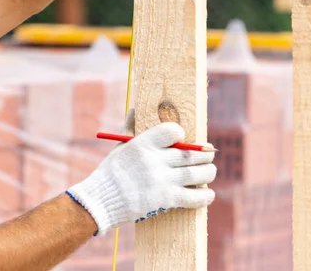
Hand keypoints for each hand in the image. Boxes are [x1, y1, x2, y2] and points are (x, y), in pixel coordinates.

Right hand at [67, 122, 215, 234]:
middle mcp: (154, 160)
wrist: (100, 201)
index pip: (172, 131)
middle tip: (210, 153)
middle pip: (190, 153)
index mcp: (143, 144)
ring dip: (208, 172)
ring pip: (195, 173)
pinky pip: (192, 197)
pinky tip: (208, 193)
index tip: (185, 138)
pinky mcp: (164, 200)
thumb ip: (129, 127)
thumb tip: (134, 109)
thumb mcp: (119, 146)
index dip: (181, 133)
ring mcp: (161, 180)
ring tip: (211, 170)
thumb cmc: (110, 172)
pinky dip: (204, 195)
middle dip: (205, 153)